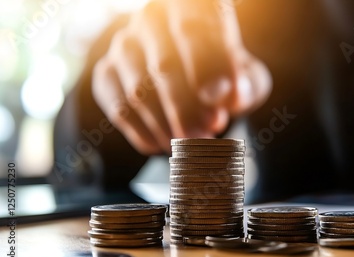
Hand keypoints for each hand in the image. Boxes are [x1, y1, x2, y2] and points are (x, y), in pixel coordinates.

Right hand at [92, 0, 271, 153]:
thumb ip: (247, 84)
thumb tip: (231, 98)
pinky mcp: (106, 73)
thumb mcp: (246, 75)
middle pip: (164, 65)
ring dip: (167, 125)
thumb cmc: (223, 73)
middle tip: (206, 134)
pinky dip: (144, 133)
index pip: (198, 29)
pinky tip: (165, 145)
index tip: (228, 100)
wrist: (188, 74)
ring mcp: (124, 44)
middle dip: (188, 108)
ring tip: (191, 144)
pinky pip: (120, 109)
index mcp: (192, 6)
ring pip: (139, 91)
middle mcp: (153, 18)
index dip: (213, 67)